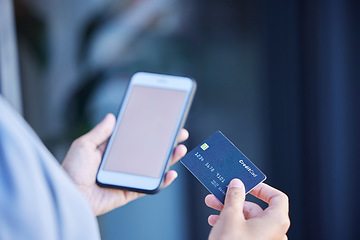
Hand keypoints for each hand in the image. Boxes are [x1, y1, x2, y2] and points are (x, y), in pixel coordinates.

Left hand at [62, 113, 188, 215]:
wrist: (70, 196)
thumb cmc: (72, 171)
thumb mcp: (84, 145)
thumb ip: (100, 132)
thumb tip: (112, 117)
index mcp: (112, 150)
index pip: (136, 138)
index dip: (150, 131)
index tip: (163, 122)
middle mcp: (122, 163)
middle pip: (149, 151)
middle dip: (165, 142)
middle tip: (179, 133)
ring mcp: (128, 177)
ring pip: (153, 167)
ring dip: (168, 159)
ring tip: (179, 149)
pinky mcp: (130, 191)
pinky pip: (149, 186)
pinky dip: (162, 181)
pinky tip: (170, 173)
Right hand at [206, 179, 289, 239]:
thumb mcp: (230, 216)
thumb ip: (234, 196)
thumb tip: (237, 185)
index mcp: (276, 222)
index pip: (277, 197)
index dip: (262, 188)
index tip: (247, 185)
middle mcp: (275, 233)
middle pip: (257, 209)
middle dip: (235, 201)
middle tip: (220, 195)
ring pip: (249, 221)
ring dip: (230, 212)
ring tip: (213, 208)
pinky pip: (247, 232)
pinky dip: (233, 225)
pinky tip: (216, 222)